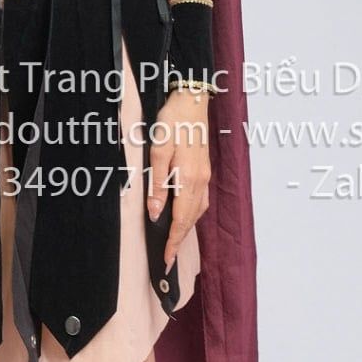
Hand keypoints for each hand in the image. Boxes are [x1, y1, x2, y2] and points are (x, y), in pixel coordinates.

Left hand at [146, 88, 210, 270]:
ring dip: (185, 229)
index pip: (180, 219)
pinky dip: (191, 214)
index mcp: (188, 178)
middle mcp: (201, 181)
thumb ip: (157, 185)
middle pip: (190, 219)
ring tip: (172, 243)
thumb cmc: (172, 122)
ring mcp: (205, 176)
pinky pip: (200, 200)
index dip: (172, 241)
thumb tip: (156, 213)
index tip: (166, 259)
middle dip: (178, 242)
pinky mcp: (204, 170)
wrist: (192, 100)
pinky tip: (182, 217)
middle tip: (168, 261)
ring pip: (197, 211)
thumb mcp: (157, 151)